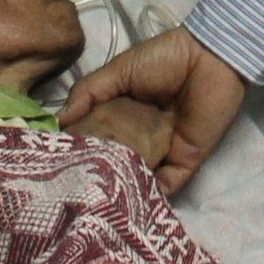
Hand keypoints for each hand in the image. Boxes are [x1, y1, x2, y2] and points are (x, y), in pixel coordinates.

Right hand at [58, 26, 247, 194]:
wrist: (209, 58)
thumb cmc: (164, 59)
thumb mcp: (119, 71)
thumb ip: (89, 93)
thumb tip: (58, 121)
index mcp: (122, 114)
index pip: (96, 138)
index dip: (77, 151)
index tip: (54, 167)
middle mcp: (139, 137)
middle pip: (115, 163)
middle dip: (97, 177)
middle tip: (73, 192)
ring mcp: (162, 152)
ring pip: (138, 179)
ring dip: (121, 190)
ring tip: (95, 203)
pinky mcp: (185, 162)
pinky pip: (167, 186)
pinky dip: (151, 197)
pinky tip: (129, 205)